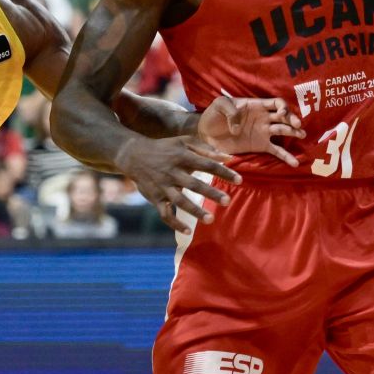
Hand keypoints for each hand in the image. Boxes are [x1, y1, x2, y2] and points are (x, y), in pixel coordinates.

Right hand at [116, 134, 239, 232]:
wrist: (134, 155)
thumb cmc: (165, 148)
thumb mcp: (184, 142)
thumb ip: (207, 148)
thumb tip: (229, 157)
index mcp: (182, 156)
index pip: (207, 164)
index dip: (223, 172)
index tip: (239, 180)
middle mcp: (172, 172)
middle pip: (193, 184)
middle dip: (210, 193)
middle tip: (227, 201)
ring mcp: (163, 187)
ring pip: (179, 201)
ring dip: (194, 211)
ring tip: (210, 219)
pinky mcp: (154, 198)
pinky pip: (165, 214)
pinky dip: (175, 224)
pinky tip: (188, 232)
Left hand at [197, 94, 304, 165]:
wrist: (206, 132)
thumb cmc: (214, 115)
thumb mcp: (220, 105)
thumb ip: (230, 111)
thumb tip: (238, 128)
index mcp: (256, 105)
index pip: (276, 103)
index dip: (282, 107)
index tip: (282, 114)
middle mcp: (263, 118)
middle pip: (283, 116)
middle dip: (292, 119)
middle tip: (297, 126)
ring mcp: (263, 132)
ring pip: (283, 131)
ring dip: (294, 132)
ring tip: (302, 135)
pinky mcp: (260, 146)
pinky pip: (276, 151)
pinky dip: (286, 157)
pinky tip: (295, 162)